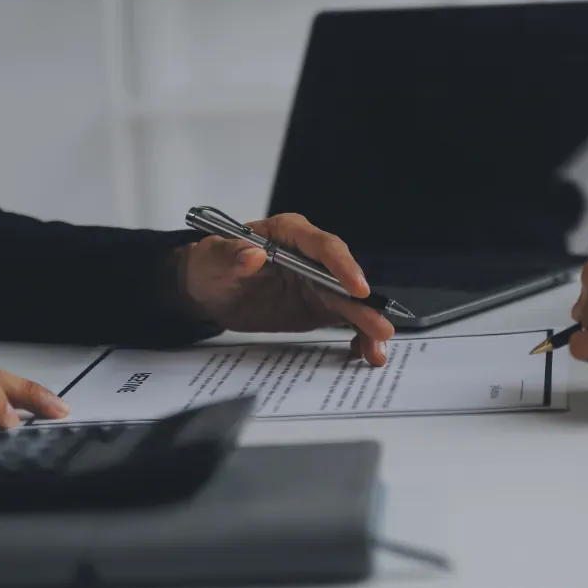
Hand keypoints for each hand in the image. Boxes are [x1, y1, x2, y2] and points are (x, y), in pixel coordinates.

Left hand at [181, 213, 394, 365]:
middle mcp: (311, 257)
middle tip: (379, 326)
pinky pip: (342, 320)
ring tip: (376, 351)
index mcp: (290, 234)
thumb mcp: (211, 259)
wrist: (207, 290)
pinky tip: (363, 353)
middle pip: (345, 279)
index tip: (357, 288)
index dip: (343, 267)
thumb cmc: (211, 266)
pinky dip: (354, 336)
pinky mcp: (316, 307)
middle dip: (364, 305)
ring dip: (365, 326)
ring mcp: (317, 284)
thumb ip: (230, 255)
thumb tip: (251, 254)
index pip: (323, 247)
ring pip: (349, 303)